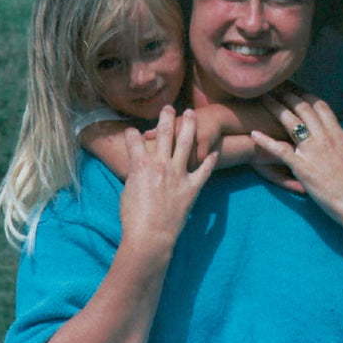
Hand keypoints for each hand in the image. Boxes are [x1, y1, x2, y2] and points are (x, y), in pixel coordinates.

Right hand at [121, 106, 216, 258]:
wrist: (150, 235)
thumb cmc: (133, 217)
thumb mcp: (128, 191)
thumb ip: (135, 175)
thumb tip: (137, 170)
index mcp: (140, 165)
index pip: (133, 140)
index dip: (131, 134)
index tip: (132, 131)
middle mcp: (160, 164)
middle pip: (165, 133)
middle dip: (166, 117)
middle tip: (168, 107)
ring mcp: (178, 174)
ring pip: (186, 143)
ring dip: (189, 125)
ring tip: (192, 114)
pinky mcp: (192, 187)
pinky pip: (204, 170)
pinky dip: (210, 160)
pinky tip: (215, 151)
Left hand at [250, 90, 342, 225]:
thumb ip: (337, 143)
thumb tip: (331, 138)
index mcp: (338, 133)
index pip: (320, 105)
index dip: (305, 94)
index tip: (294, 88)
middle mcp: (325, 137)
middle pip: (303, 107)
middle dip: (287, 94)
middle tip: (274, 86)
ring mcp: (313, 150)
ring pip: (291, 121)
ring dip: (275, 107)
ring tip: (263, 98)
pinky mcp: (302, 167)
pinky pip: (280, 149)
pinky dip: (265, 140)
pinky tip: (254, 133)